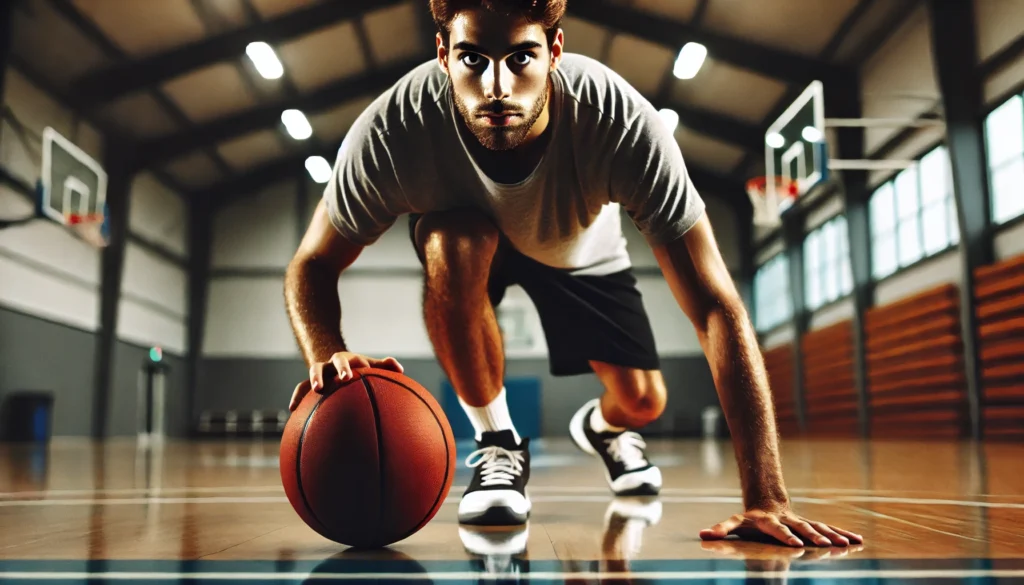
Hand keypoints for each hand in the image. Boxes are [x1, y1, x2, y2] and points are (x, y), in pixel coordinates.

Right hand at [288, 351, 403, 410]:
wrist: (341, 364)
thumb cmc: (362, 369)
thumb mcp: (372, 365)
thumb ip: (385, 366)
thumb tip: (400, 369)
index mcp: (346, 359)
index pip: (346, 360)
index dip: (346, 367)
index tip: (351, 376)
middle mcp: (331, 364)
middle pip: (325, 365)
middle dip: (326, 374)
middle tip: (327, 385)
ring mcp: (320, 373)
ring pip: (312, 374)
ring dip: (310, 382)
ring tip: (309, 396)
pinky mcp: (310, 384)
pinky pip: (301, 389)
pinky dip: (297, 397)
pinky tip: (293, 410)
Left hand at [699, 507, 862, 547]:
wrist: (767, 499)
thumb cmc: (749, 519)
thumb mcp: (734, 522)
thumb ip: (720, 529)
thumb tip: (702, 535)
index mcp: (770, 522)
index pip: (777, 530)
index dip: (785, 536)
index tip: (795, 545)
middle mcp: (788, 520)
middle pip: (802, 528)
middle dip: (814, 536)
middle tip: (826, 545)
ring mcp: (801, 522)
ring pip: (819, 527)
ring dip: (833, 536)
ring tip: (848, 545)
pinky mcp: (811, 524)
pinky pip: (829, 529)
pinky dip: (843, 534)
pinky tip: (858, 540)